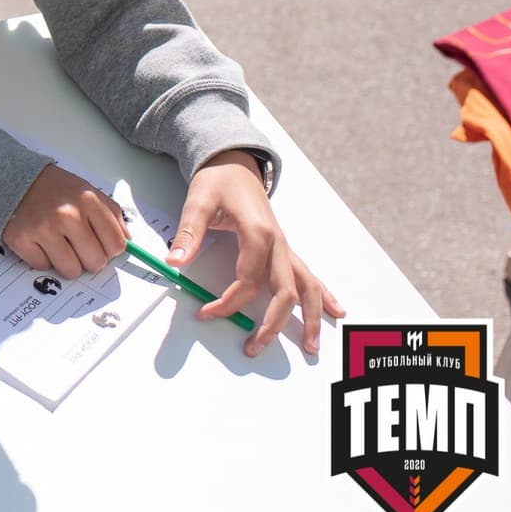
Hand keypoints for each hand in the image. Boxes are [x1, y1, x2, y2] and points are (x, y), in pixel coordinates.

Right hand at [1, 163, 128, 278]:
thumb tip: (128, 243)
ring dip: (67, 262)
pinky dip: (42, 258)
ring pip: (71, 271)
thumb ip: (111, 214)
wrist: (11, 177)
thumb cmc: (54, 189)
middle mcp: (67, 215)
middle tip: (78, 246)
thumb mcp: (88, 191)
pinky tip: (39, 241)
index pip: (116, 245)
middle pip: (95, 262)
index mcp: (88, 200)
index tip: (101, 246)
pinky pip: (43, 266)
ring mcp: (43, 228)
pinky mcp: (21, 239)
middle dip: (89, 259)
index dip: (110, 250)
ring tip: (59, 244)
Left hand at [172, 150, 343, 357]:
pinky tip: (336, 309)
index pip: (247, 280)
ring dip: (311, 317)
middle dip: (272, 324)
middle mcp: (278, 242)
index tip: (207, 313)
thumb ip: (188, 233)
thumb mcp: (198, 202)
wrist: (234, 164)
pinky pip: (308, 274)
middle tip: (254, 348)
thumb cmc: (218, 182)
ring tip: (312, 346)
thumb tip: (174, 261)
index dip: (228, 302)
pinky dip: (323, 294)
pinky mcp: (284, 248)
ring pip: (306, 286)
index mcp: (258, 233)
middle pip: (283, 292)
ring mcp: (285, 246)